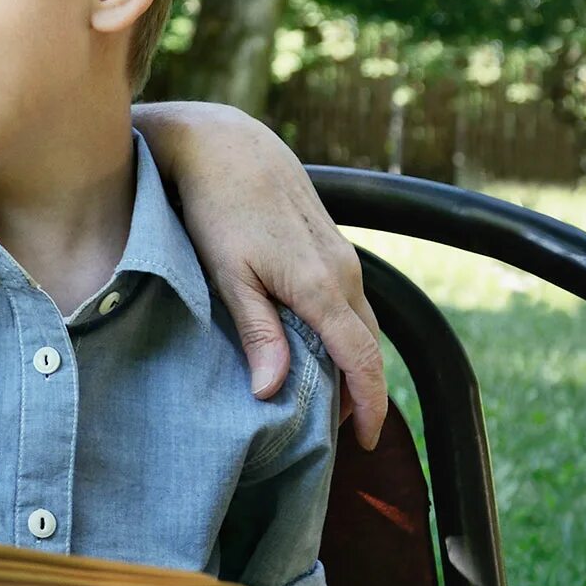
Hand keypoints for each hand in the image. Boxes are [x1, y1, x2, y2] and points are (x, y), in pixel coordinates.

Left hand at [140, 102, 386, 448]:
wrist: (225, 144)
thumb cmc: (217, 209)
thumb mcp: (228, 275)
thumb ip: (258, 332)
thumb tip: (273, 390)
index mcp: (321, 286)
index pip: (360, 358)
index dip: (368, 404)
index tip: (362, 441)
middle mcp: (343, 271)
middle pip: (367, 344)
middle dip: (361, 390)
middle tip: (339, 431)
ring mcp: (340, 254)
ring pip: (360, 320)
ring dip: (351, 359)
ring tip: (327, 395)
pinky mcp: (329, 242)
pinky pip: (349, 298)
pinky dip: (342, 329)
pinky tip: (317, 343)